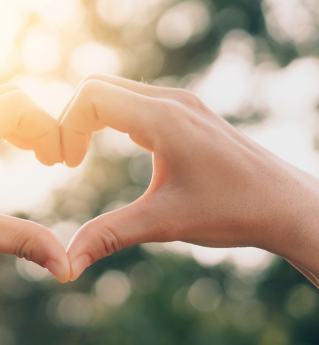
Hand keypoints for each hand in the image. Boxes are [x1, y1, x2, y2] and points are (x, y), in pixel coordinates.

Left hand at [0, 84, 69, 302]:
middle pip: (9, 96)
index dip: (49, 129)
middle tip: (51, 160)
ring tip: (36, 156)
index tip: (59, 162)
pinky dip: (0, 126)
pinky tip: (9, 151)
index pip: (19, 106)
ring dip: (20, 124)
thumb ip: (22, 241)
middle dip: (38, 124)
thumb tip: (65, 266)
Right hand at [61, 74, 318, 283]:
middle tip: (67, 160)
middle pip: (97, 87)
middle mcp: (171, 101)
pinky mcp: (186, 113)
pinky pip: (134, 101)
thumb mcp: (164, 223)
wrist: (285, 204)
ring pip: (115, 91)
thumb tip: (67, 264)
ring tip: (80, 156)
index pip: (92, 97)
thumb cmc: (233, 210)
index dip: (66, 127)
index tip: (66, 165)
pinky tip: (111, 147)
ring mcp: (180, 104)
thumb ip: (109, 235)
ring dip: (90, 118)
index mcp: (163, 119)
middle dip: (72, 119)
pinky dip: (110, 118)